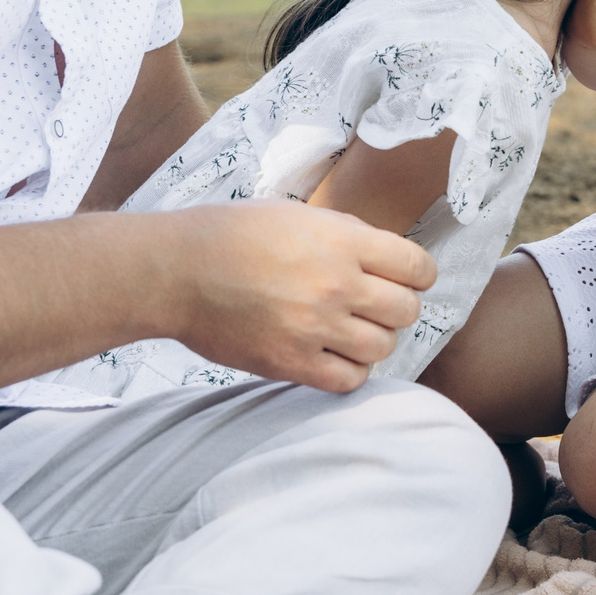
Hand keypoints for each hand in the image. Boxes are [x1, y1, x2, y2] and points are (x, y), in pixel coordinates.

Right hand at [157, 201, 434, 390]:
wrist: (177, 270)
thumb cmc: (233, 235)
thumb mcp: (298, 215)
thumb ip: (347, 235)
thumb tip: (386, 259)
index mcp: (342, 240)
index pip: (418, 267)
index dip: (418, 275)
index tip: (406, 279)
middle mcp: (336, 283)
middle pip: (406, 311)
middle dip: (395, 308)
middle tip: (371, 306)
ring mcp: (314, 326)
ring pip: (383, 347)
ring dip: (372, 340)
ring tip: (348, 331)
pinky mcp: (291, 362)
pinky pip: (349, 379)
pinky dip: (349, 370)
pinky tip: (332, 355)